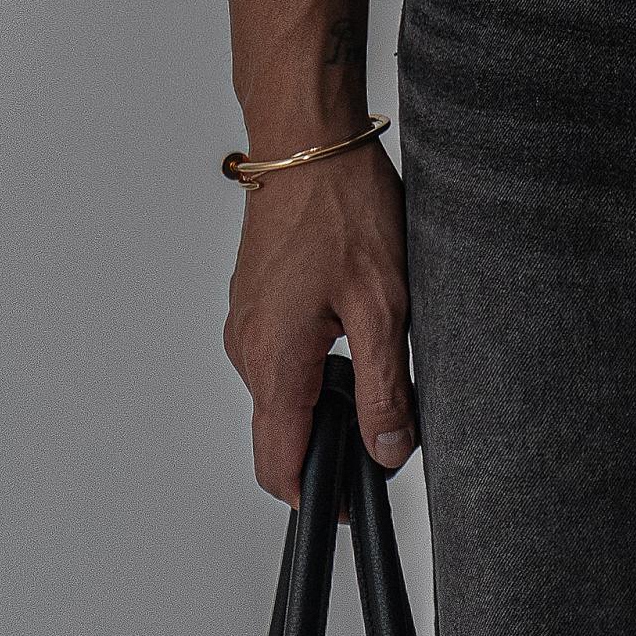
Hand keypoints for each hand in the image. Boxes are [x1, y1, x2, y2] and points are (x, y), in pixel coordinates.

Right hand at [223, 139, 416, 513]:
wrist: (309, 140)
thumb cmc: (345, 206)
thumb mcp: (384, 302)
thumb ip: (383, 386)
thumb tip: (386, 452)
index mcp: (273, 360)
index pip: (279, 464)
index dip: (317, 494)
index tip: (355, 495)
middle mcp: (247, 347)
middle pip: (280, 431)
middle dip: (330, 442)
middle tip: (389, 421)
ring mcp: (246, 321)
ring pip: (282, 390)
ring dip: (325, 395)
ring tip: (379, 358)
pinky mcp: (255, 298)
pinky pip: (280, 353)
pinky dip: (314, 360)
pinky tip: (355, 323)